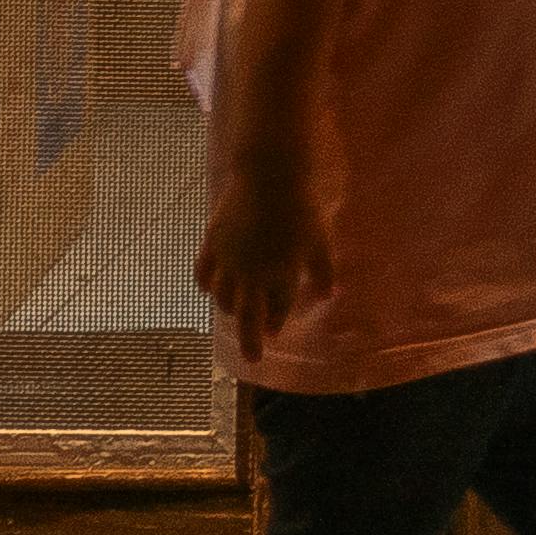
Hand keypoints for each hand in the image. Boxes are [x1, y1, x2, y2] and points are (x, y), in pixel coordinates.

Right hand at [195, 178, 308, 347]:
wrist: (269, 176)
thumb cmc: (300, 207)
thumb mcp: (318, 240)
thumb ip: (323, 270)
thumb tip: (331, 296)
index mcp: (279, 274)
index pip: (278, 307)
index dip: (277, 320)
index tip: (276, 331)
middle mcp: (251, 273)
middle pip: (247, 316)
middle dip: (250, 340)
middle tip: (252, 359)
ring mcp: (228, 260)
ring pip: (223, 297)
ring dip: (229, 309)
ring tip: (233, 314)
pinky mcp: (212, 242)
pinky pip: (203, 273)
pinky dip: (206, 285)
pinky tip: (209, 291)